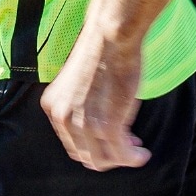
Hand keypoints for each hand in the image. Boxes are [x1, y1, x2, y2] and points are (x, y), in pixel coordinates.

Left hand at [40, 32, 147, 171]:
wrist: (111, 36)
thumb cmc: (101, 50)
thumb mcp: (79, 82)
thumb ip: (81, 104)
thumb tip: (101, 124)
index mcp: (52, 106)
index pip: (71, 141)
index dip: (93, 146)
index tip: (111, 140)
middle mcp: (63, 118)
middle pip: (85, 154)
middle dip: (107, 155)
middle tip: (127, 147)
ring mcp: (84, 124)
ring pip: (102, 159)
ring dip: (122, 159)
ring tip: (137, 152)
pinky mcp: (107, 126)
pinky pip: (121, 154)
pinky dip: (133, 158)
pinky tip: (143, 154)